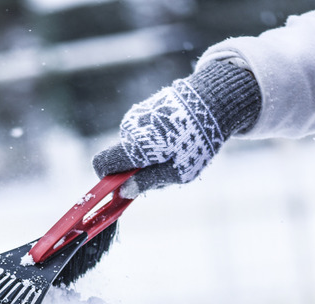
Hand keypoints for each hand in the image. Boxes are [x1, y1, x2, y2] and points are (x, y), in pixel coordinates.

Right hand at [92, 60, 260, 194]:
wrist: (213, 101)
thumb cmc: (197, 142)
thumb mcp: (178, 172)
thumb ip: (147, 182)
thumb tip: (123, 192)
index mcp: (134, 145)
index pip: (101, 164)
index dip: (107, 179)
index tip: (124, 186)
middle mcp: (129, 128)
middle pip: (121, 158)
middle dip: (136, 169)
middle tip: (165, 169)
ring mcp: (136, 116)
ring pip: (133, 146)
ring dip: (149, 154)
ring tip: (176, 150)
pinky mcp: (145, 108)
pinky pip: (142, 133)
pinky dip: (154, 140)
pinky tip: (176, 137)